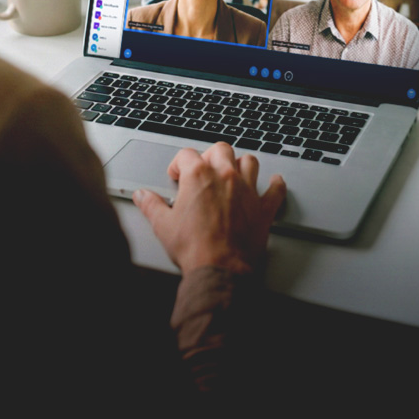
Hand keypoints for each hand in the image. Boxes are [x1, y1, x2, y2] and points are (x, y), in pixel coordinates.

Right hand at [133, 142, 285, 275]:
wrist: (220, 268)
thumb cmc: (194, 247)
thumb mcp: (163, 225)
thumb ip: (151, 205)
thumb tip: (142, 196)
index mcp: (199, 176)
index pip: (187, 154)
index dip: (178, 164)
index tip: (176, 175)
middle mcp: (225, 177)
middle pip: (221, 149)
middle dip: (211, 155)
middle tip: (204, 169)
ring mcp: (247, 190)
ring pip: (249, 161)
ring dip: (241, 164)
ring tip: (234, 171)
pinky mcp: (263, 208)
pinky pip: (275, 190)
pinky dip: (276, 185)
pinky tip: (275, 182)